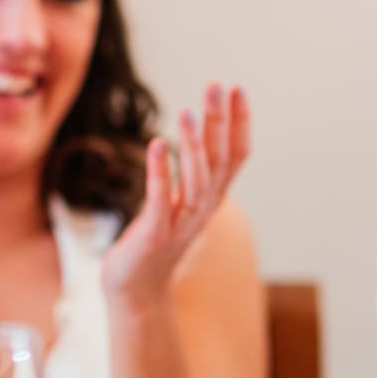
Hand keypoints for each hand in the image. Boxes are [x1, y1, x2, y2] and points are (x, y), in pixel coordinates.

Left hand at [102, 83, 250, 305]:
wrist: (137, 291)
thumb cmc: (156, 242)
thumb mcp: (181, 203)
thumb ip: (192, 174)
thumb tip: (199, 135)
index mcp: (211, 198)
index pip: (235, 156)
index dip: (239, 124)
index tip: (237, 89)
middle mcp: (203, 209)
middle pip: (220, 162)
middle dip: (220, 123)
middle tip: (218, 86)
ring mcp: (180, 223)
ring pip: (196, 182)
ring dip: (194, 146)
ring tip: (187, 112)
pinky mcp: (154, 235)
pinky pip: (160, 200)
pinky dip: (160, 172)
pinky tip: (157, 145)